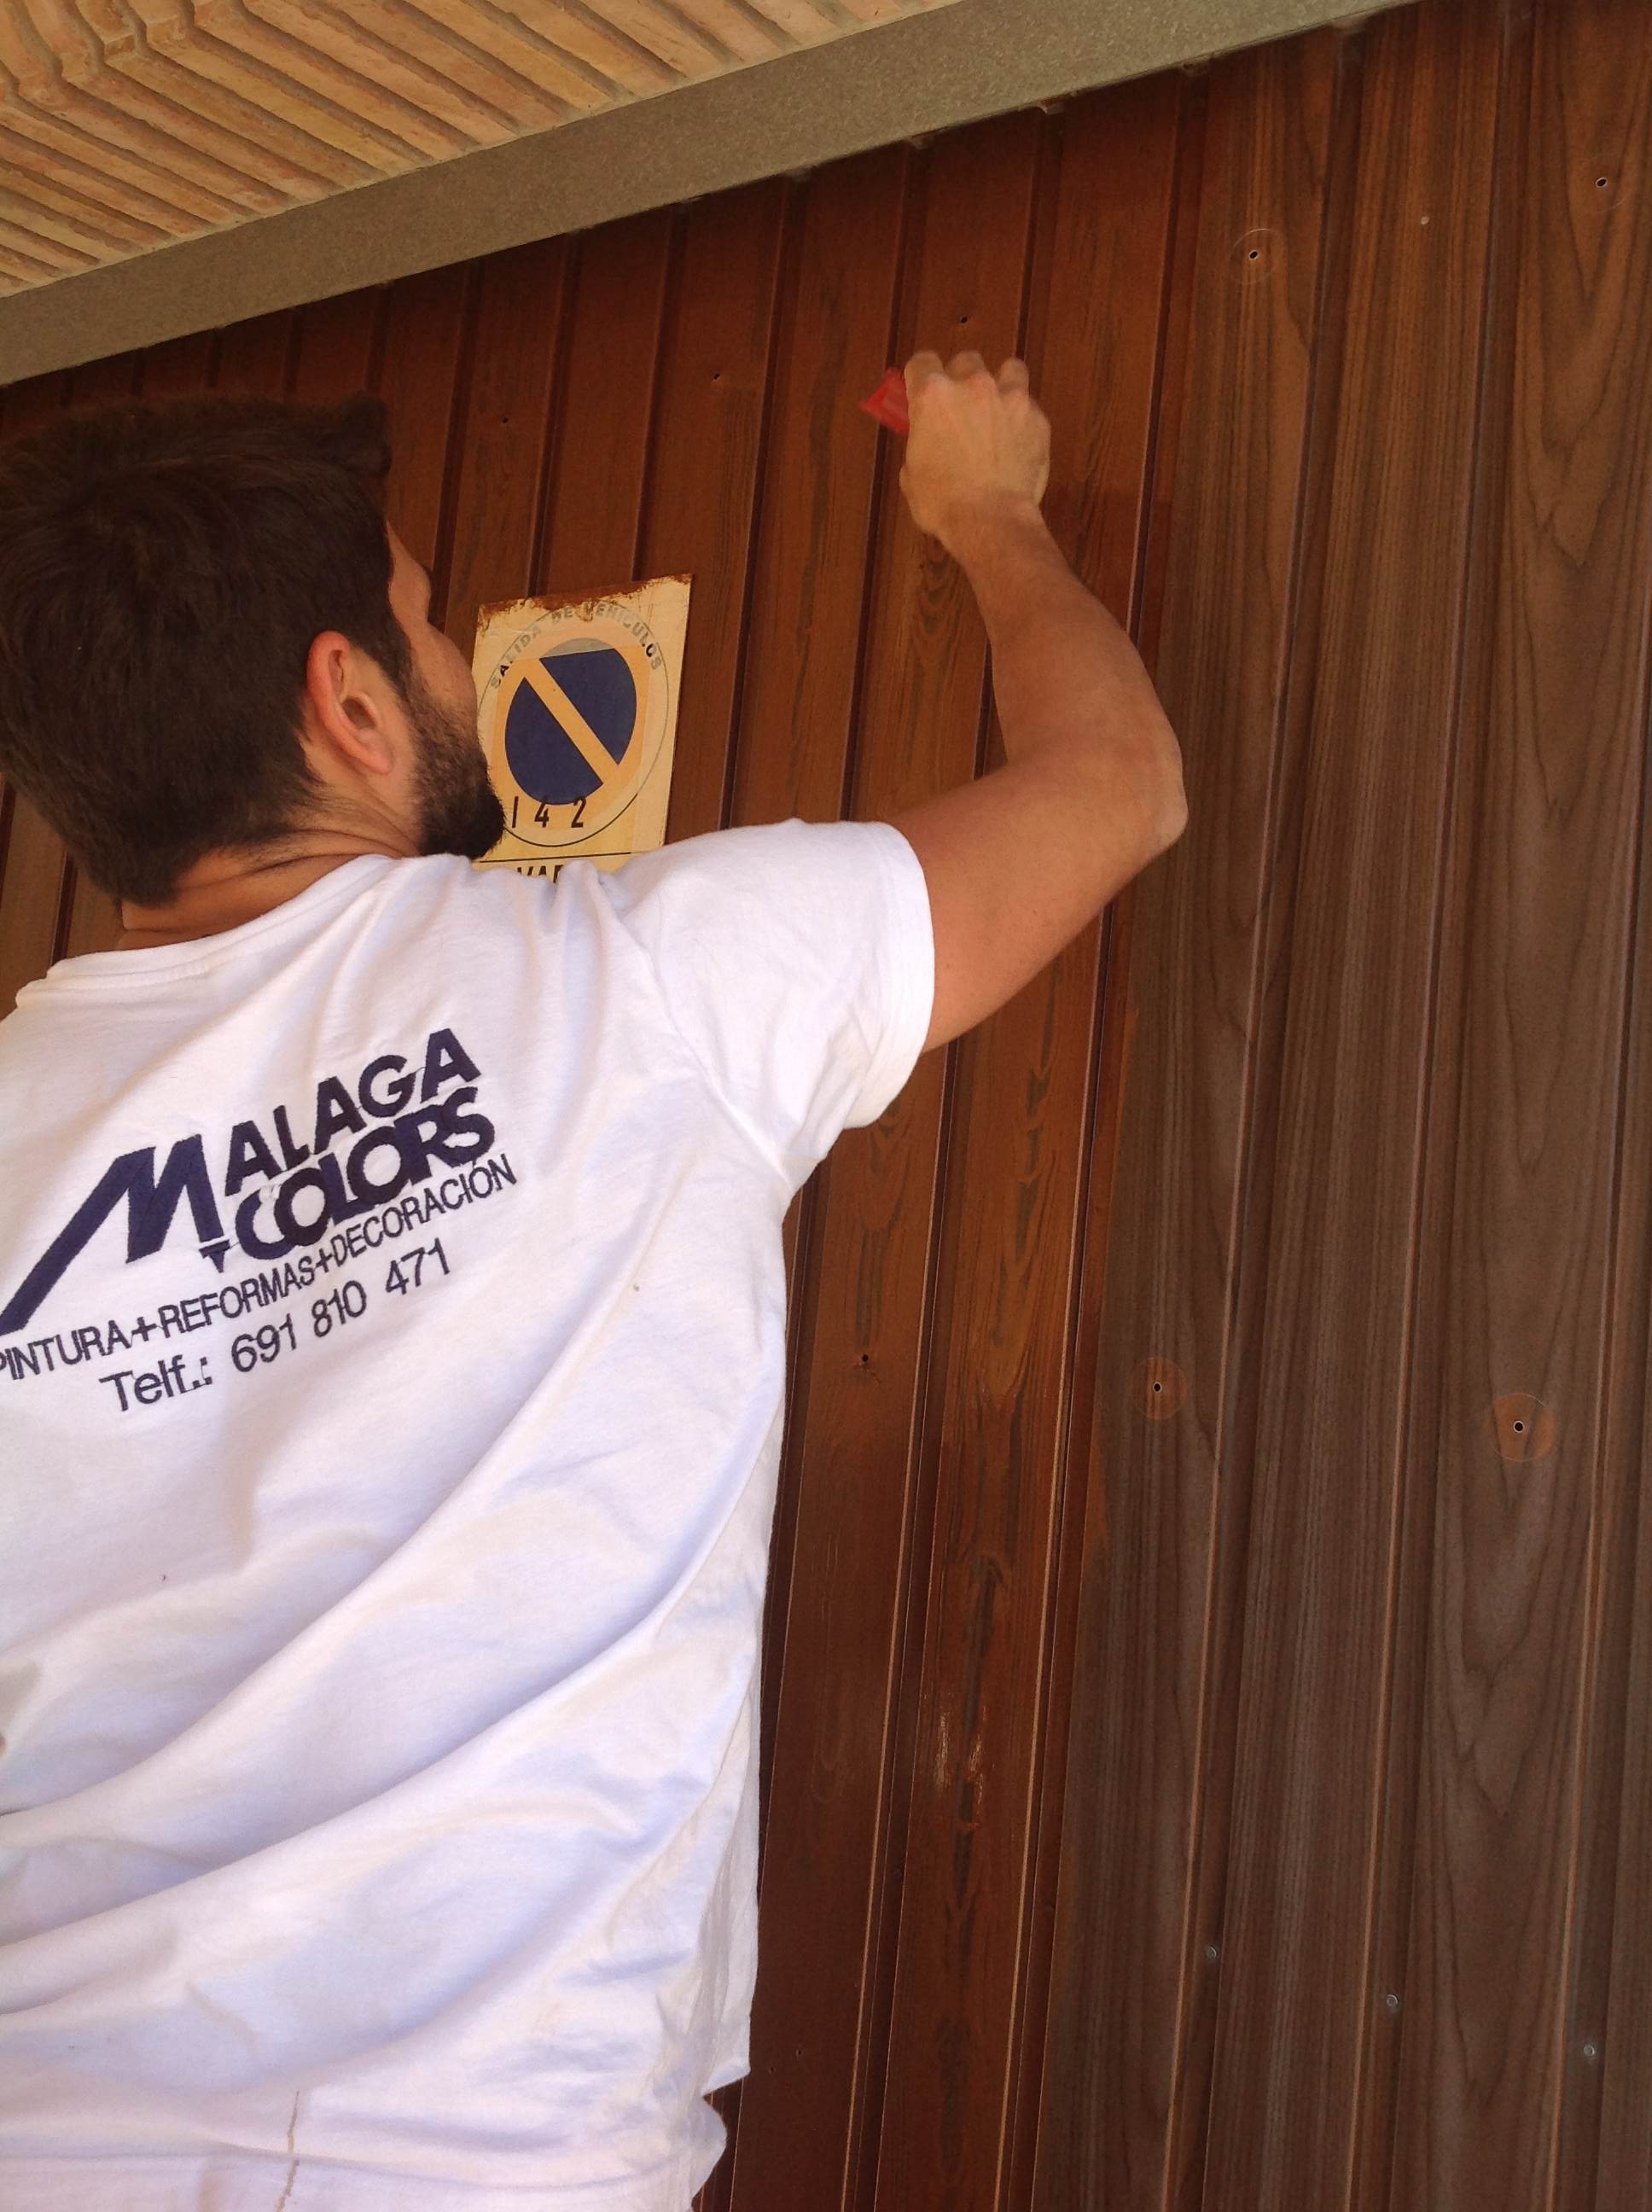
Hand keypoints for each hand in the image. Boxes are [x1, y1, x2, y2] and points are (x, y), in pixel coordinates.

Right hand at [898, 350, 1050, 556]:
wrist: (992, 521)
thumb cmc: (943, 503)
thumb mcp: (912, 474)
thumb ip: (920, 443)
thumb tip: (929, 441)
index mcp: (933, 396)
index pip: (922, 362)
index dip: (920, 376)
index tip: (920, 390)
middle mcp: (972, 386)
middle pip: (966, 360)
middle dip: (961, 378)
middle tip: (960, 406)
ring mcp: (1010, 398)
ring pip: (1009, 369)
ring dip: (1002, 383)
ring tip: (998, 408)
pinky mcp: (1038, 418)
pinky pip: (1030, 406)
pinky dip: (1023, 418)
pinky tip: (1018, 441)